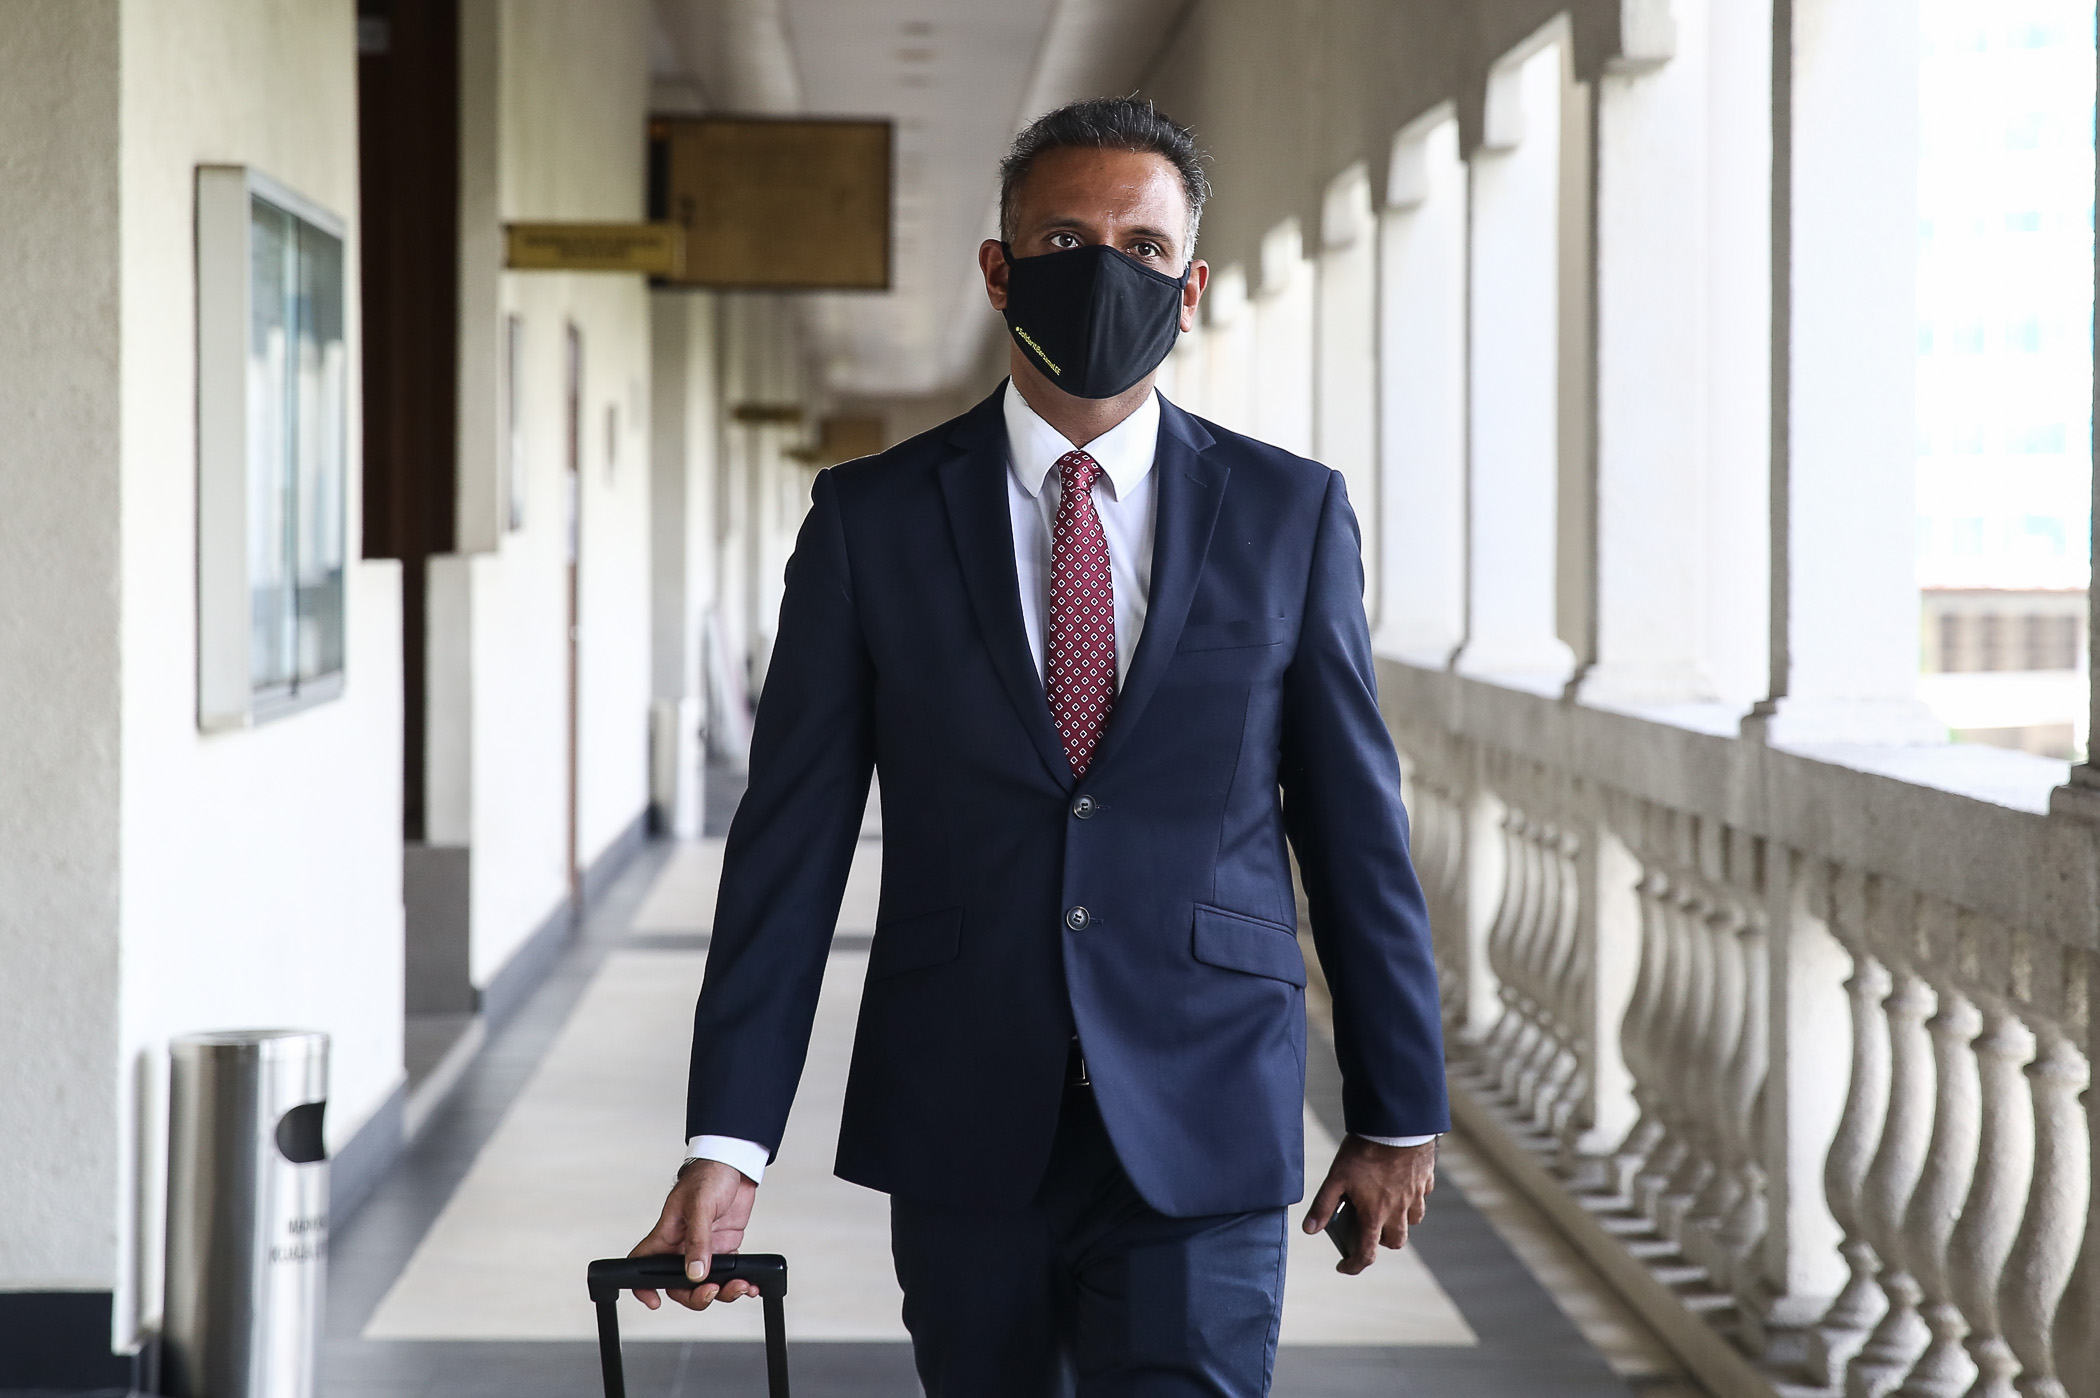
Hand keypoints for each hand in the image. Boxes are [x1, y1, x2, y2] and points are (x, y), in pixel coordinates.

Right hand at [629, 1159, 759, 1309]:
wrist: (737, 1165)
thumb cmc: (709, 1175)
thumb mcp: (699, 1205)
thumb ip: (697, 1240)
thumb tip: (696, 1272)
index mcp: (666, 1235)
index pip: (645, 1264)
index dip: (644, 1287)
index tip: (655, 1300)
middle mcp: (683, 1247)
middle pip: (680, 1286)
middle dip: (697, 1296)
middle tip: (713, 1290)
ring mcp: (705, 1249)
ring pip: (706, 1284)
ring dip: (724, 1292)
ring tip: (741, 1286)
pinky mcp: (725, 1247)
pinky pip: (728, 1274)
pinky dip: (739, 1282)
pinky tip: (751, 1283)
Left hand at [1301, 1136, 1435, 1274]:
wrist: (1396, 1125)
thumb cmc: (1364, 1150)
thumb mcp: (1336, 1177)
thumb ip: (1323, 1205)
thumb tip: (1309, 1230)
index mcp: (1375, 1214)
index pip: (1367, 1253)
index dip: (1354, 1265)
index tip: (1344, 1265)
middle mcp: (1398, 1210)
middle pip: (1395, 1241)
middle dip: (1381, 1242)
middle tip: (1367, 1231)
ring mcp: (1415, 1194)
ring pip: (1413, 1221)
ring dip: (1400, 1222)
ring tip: (1386, 1208)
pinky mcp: (1425, 1178)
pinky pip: (1422, 1195)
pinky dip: (1414, 1197)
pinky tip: (1403, 1185)